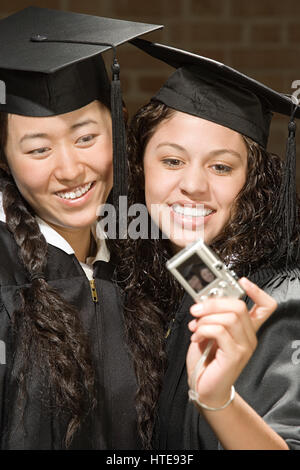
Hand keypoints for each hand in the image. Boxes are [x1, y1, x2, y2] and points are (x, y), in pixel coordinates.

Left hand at [186, 278, 276, 408]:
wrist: (204, 389)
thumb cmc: (205, 362)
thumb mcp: (208, 333)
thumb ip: (211, 317)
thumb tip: (204, 300)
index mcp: (245, 329)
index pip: (265, 306)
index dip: (257, 291)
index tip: (242, 282)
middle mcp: (249, 337)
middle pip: (240, 306)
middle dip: (214, 303)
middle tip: (196, 309)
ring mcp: (244, 346)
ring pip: (230, 317)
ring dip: (206, 318)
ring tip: (195, 327)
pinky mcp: (235, 355)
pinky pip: (220, 331)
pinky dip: (203, 330)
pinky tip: (196, 337)